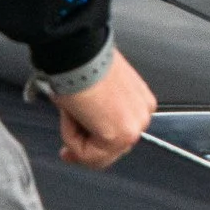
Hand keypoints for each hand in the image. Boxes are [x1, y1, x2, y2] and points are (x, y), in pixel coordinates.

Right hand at [53, 53, 155, 167]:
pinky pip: (88, 155)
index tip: (75, 151)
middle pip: (110, 151)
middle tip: (66, 152)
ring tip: (71, 112)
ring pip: (97, 155)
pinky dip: (72, 138)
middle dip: (85, 150)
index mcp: (141, 102)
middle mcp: (142, 115)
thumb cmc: (84, 64)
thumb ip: (100, 114)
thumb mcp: (98, 92)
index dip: (94, 147)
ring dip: (76, 138)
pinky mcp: (119, 135)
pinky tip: (73, 115)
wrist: (80, 54)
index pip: (119, 138)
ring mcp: (134, 127)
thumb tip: (84, 132)